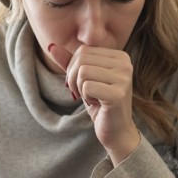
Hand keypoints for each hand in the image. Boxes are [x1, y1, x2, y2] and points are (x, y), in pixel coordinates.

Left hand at [48, 43, 139, 163]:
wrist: (116, 131)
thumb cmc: (100, 103)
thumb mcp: (83, 79)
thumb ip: (70, 62)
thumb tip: (51, 46)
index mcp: (120, 56)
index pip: (83, 51)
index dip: (73, 68)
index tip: (83, 84)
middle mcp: (126, 64)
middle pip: (82, 60)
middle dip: (74, 79)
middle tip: (84, 93)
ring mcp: (124, 78)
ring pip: (83, 72)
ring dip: (80, 89)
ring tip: (93, 98)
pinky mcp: (118, 94)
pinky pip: (86, 87)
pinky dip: (86, 98)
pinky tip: (98, 104)